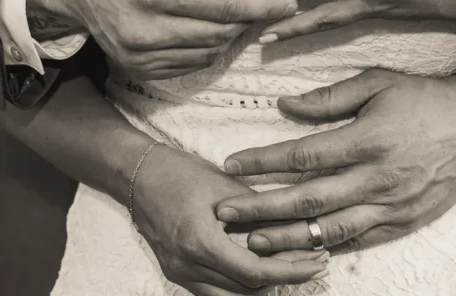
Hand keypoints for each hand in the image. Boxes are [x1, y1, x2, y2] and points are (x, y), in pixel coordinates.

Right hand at [27, 0, 297, 79]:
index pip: (231, 4)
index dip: (267, 4)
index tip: (291, 0)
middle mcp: (151, 27)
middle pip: (226, 31)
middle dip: (249, 15)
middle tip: (261, 0)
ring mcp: (143, 53)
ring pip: (212, 50)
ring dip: (229, 31)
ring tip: (227, 9)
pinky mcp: (139, 69)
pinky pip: (192, 63)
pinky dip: (206, 47)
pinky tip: (201, 25)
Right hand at [134, 145, 328, 295]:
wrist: (137, 174)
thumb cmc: (181, 173)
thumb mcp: (226, 187)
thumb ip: (259, 213)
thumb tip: (295, 227)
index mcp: (200, 242)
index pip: (256, 272)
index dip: (291, 270)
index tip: (317, 263)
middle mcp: (187, 266)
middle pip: (247, 292)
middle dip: (285, 280)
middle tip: (313, 263)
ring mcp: (179, 273)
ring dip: (263, 287)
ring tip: (292, 266)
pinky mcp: (177, 272)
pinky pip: (216, 291)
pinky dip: (241, 285)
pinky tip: (261, 267)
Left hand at [215, 69, 455, 254]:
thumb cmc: (425, 97)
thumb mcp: (378, 82)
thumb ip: (329, 96)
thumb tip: (284, 105)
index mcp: (369, 139)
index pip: (303, 156)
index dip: (263, 162)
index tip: (231, 164)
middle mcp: (378, 178)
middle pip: (309, 200)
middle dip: (262, 208)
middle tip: (225, 212)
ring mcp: (393, 205)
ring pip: (331, 229)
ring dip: (287, 238)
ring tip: (252, 241)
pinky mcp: (405, 221)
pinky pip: (359, 239)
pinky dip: (327, 246)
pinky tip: (301, 249)